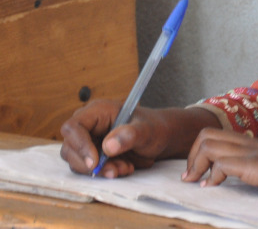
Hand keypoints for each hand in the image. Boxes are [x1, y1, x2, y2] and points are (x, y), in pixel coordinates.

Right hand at [60, 103, 221, 177]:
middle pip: (70, 148)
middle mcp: (89, 125)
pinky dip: (104, 172)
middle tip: (117, 170)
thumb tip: (108, 146)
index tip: (95, 162)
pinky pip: (89, 168)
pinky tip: (124, 168)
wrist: (161, 137)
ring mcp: (89, 140)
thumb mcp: (147, 130)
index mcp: (98, 111)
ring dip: (100, 170)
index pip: (73, 127)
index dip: (79, 145)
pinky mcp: (93, 154)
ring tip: (126, 167)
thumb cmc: (154, 128)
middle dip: (92, 164)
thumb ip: (130, 135)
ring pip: (79, 161)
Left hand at [183, 129, 257, 198]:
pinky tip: (213, 188)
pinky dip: (210, 175)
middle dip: (191, 156)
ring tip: (195, 183)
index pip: (220, 136)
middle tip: (191, 178)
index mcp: (256, 144)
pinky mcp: (255, 166)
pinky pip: (222, 163)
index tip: (200, 175)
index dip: (202, 153)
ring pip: (208, 144)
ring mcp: (252, 153)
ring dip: (195, 164)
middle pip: (206, 134)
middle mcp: (250, 144)